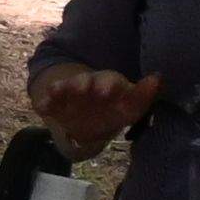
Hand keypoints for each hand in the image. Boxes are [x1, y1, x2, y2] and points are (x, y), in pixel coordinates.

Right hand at [26, 58, 161, 156]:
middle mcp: (88, 85)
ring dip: (63, 88)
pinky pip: (48, 101)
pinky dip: (44, 102)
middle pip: (85, 81)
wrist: (89, 122)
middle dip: (83, 84)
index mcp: (108, 84)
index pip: (109, 80)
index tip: (107, 91)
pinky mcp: (55, 104)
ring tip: (57, 91)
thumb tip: (158, 77)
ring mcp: (70, 94)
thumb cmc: (115, 111)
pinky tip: (41, 106)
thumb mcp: (131, 107)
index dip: (108, 85)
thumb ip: (143, 95)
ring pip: (66, 88)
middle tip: (83, 89)